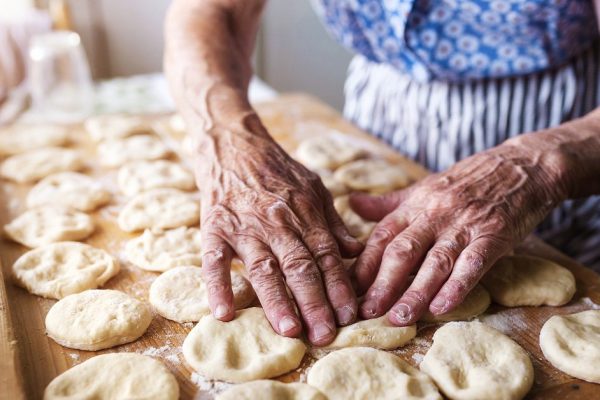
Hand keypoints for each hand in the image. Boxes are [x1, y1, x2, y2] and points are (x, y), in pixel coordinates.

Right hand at [196, 114, 362, 344]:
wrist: (234, 145)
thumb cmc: (278, 170)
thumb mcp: (314, 187)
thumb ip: (333, 222)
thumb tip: (355, 251)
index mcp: (304, 213)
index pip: (327, 256)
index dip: (339, 287)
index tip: (350, 315)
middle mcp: (277, 222)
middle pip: (300, 267)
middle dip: (315, 303)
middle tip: (325, 335)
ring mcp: (244, 227)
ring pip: (264, 268)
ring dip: (276, 300)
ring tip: (290, 330)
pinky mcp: (214, 228)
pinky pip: (214, 260)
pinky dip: (217, 286)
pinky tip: (223, 313)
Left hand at [349, 138, 568, 324]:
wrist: (522, 166)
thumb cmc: (467, 181)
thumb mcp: (423, 188)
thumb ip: (388, 203)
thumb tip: (351, 203)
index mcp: (415, 204)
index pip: (382, 236)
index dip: (364, 264)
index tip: (349, 289)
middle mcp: (435, 214)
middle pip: (402, 251)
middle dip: (383, 284)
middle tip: (367, 311)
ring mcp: (465, 225)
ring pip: (435, 262)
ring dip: (415, 293)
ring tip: (399, 318)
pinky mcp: (494, 235)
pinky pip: (473, 263)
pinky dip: (457, 286)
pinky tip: (442, 307)